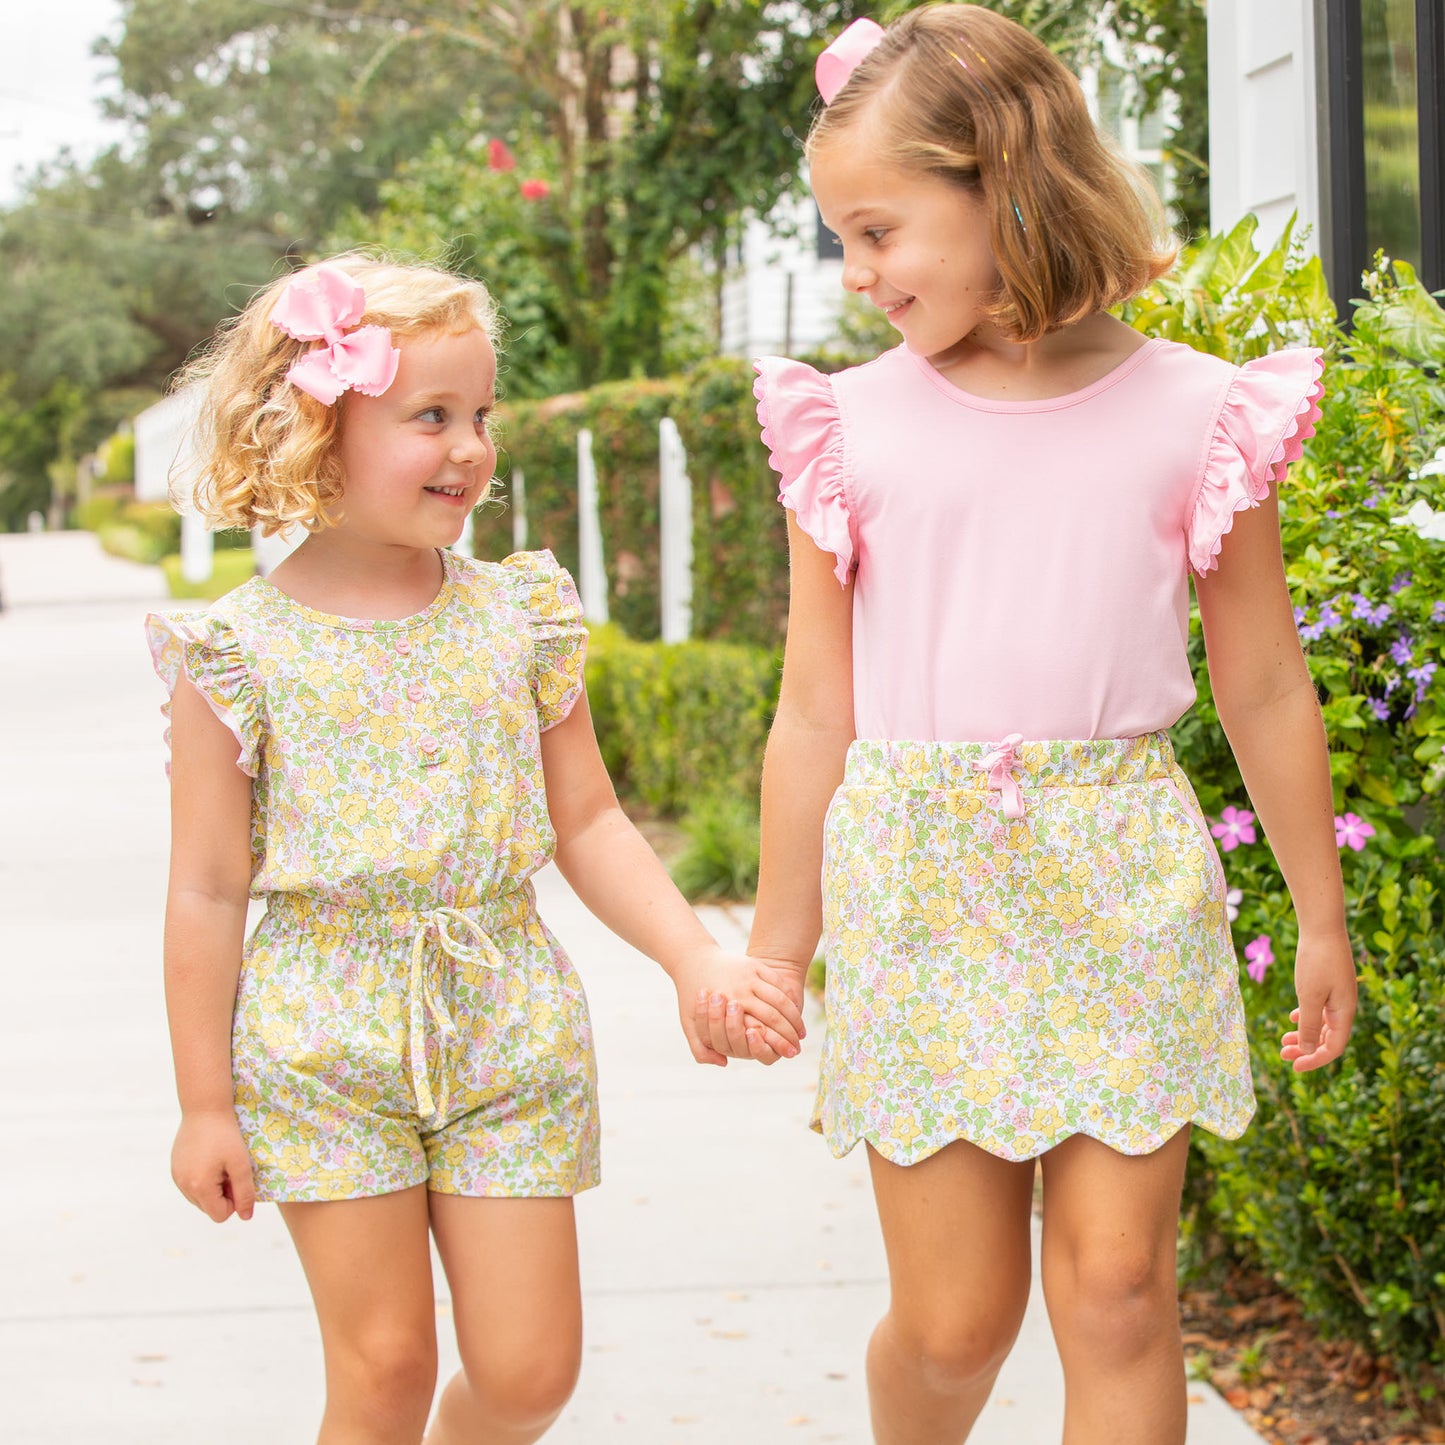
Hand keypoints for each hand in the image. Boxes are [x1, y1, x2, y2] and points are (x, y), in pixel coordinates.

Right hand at [172, 1109, 255, 1221]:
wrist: (205, 1108)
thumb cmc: (226, 1135)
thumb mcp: (241, 1164)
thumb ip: (245, 1193)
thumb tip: (246, 1217)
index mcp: (199, 1187)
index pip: (219, 1215)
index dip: (234, 1202)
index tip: (239, 1180)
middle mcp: (183, 1186)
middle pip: (209, 1208)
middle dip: (223, 1194)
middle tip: (231, 1169)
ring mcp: (177, 1177)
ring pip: (200, 1197)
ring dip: (214, 1187)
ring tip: (221, 1162)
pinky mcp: (175, 1168)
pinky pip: (191, 1185)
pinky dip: (203, 1178)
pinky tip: (211, 1157)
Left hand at [673, 947, 806, 1065]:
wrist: (692, 958)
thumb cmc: (690, 995)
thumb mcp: (689, 1023)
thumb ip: (701, 1049)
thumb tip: (725, 1063)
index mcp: (727, 1007)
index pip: (760, 1029)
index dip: (777, 1043)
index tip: (790, 1053)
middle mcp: (741, 991)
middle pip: (774, 1015)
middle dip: (789, 1033)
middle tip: (798, 1046)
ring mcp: (749, 975)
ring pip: (779, 998)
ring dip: (794, 1016)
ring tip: (800, 1031)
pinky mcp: (754, 964)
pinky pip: (777, 981)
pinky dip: (789, 997)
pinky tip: (795, 1010)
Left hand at [1280, 928, 1356, 1070]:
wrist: (1321, 927)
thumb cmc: (1316, 961)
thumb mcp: (1309, 996)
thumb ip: (1309, 1024)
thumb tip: (1308, 1051)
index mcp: (1344, 1012)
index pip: (1334, 1047)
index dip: (1315, 1059)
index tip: (1294, 1066)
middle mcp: (1344, 1007)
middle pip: (1327, 1038)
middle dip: (1306, 1049)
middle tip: (1282, 1055)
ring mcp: (1337, 995)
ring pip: (1321, 1024)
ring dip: (1304, 1034)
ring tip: (1283, 1042)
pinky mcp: (1328, 984)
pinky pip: (1319, 1009)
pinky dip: (1306, 1017)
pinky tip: (1293, 1019)